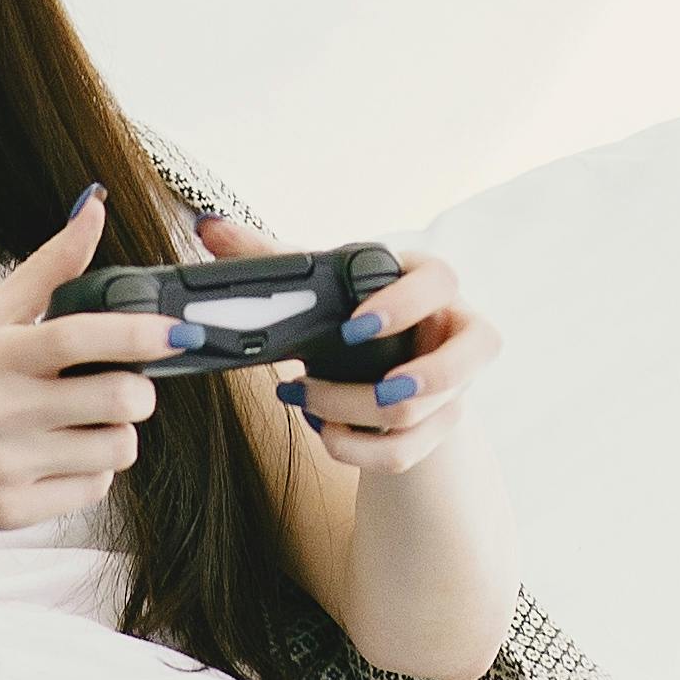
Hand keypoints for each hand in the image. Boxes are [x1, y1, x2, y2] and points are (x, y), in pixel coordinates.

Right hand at [0, 189, 164, 543]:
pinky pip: (92, 491)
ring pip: (116, 450)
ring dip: (116, 434)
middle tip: (120, 385)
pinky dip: (91, 472)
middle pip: (118, 400)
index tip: (177, 331)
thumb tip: (91, 210)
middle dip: (138, 391)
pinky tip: (60, 457)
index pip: (79, 338)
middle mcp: (1, 411)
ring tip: (86, 423)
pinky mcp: (10, 511)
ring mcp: (6, 466)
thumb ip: (44, 271)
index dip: (139, 334)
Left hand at [225, 215, 496, 477]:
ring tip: (309, 404)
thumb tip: (210, 227)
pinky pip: (408, 452)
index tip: (353, 327)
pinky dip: (358, 450)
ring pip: (426, 412)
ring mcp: (456, 384)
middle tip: (371, 387)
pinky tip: (326, 432)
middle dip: (419, 378)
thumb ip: (273, 257)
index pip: (440, 281)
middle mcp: (457, 330)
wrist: (384, 370)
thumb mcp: (324, 286)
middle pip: (469, 354)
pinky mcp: (441, 426)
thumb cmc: (356, 316)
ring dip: (358, 414)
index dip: (404, 305)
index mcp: (429, 283)